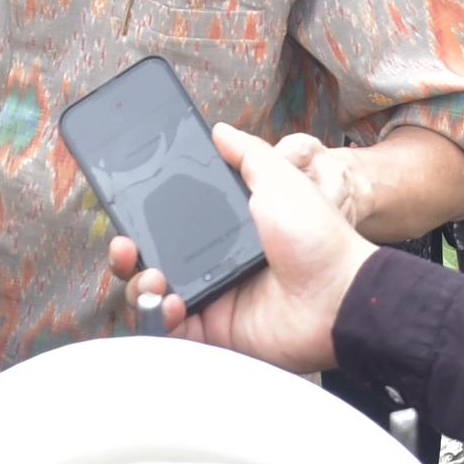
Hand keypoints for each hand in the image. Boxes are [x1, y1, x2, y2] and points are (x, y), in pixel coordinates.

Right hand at [110, 123, 363, 374]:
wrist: (339, 292)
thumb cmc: (315, 235)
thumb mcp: (279, 180)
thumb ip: (248, 154)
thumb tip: (219, 129)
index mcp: (224, 232)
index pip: (168, 226)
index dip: (142, 222)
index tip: (125, 215)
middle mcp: (213, 265)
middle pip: (151, 262)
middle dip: (127, 256)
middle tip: (125, 247)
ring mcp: (213, 300)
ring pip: (154, 297)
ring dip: (139, 286)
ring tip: (154, 277)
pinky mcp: (216, 333)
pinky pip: (173, 332)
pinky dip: (161, 319)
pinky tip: (172, 302)